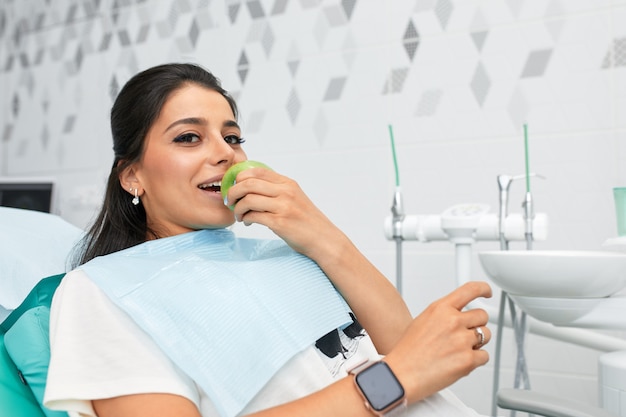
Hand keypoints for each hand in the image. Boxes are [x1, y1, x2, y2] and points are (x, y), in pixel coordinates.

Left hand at [226, 167, 341, 258]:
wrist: (323, 239)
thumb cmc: (307, 221)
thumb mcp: (295, 198)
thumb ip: (277, 190)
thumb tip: (250, 186)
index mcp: (288, 183)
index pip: (257, 171)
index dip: (240, 177)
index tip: (234, 187)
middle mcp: (286, 192)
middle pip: (248, 183)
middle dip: (233, 192)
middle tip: (230, 201)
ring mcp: (283, 207)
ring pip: (248, 199)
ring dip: (237, 208)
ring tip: (239, 215)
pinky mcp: (280, 222)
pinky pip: (253, 216)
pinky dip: (245, 218)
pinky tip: (247, 222)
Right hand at [384, 281, 491, 403]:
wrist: (402, 375)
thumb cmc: (408, 352)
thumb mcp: (422, 322)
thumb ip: (443, 315)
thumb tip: (460, 315)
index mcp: (440, 309)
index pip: (470, 290)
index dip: (483, 289)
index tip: (487, 292)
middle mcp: (452, 321)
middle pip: (482, 316)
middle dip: (476, 325)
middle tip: (464, 335)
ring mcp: (461, 340)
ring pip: (486, 335)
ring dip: (477, 343)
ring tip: (458, 350)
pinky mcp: (468, 360)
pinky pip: (484, 356)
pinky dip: (475, 360)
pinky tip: (458, 362)